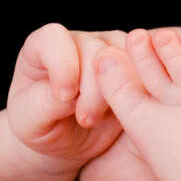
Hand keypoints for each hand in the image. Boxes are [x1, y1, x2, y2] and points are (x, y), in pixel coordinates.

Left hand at [6, 25, 131, 167]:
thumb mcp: (30, 122)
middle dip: (92, 91)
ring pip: (127, 59)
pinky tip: (125, 113)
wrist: (68, 142)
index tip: (64, 97)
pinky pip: (150, 70)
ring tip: (101, 119)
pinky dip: (141, 95)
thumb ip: (43, 104)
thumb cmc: (42, 127)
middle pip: (96, 51)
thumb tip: (70, 94)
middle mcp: (79, 41)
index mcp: (44, 46)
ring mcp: (111, 49)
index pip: (54, 39)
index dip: (62, 66)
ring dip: (118, 94)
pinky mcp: (136, 65)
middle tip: (85, 120)